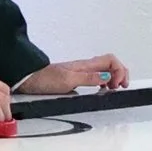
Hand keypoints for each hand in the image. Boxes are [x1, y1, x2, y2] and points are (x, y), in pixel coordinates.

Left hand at [15, 54, 130, 95]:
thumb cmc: (46, 79)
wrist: (30, 79)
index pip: (111, 60)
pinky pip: (97, 75)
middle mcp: (86, 66)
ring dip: (114, 77)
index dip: (119, 71)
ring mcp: (82, 71)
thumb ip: (89, 78)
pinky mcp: (77, 77)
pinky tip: (101, 90)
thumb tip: (107, 76)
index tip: (117, 85)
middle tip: (121, 86)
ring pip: (106, 69)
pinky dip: (104, 81)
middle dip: (121, 73)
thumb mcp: (69, 80)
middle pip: (112, 63)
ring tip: (114, 88)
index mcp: (86, 65)